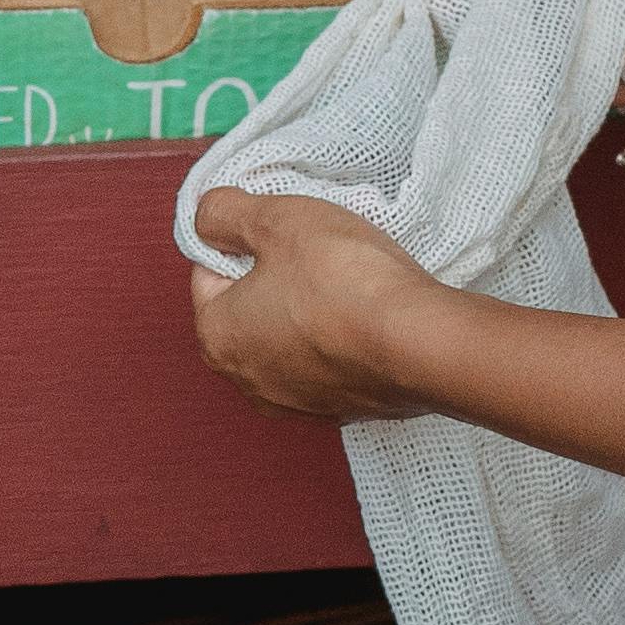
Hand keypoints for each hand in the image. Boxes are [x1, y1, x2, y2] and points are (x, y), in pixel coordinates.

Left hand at [188, 191, 461, 422]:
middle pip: (247, 309)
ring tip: (343, 281)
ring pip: (287, 338)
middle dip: (273, 277)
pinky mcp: (339, 410)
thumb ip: (224, 213)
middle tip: (312, 251)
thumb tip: (206, 216)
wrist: (419, 341)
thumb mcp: (275, 221)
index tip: (278, 228)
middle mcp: (246, 381)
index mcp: (217, 337)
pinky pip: (325, 363)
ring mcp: (295, 402)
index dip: (242, 239)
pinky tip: (362, 317)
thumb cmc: (343, 280)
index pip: (208, 272)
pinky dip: (336, 339)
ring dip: (306, 309)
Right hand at [419, 0, 624, 98]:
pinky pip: (591, 94)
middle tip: (430, 54)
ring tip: (470, 76)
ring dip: (525, 65)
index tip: (414, 11)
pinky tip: (527, 94)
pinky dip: (566, 91)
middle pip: (523, 27)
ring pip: (552, 65)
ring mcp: (612, 43)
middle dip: (488, 37)